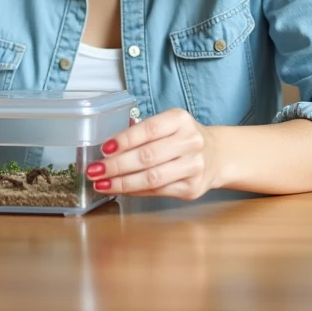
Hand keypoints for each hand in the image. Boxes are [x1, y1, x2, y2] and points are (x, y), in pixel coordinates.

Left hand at [84, 108, 219, 200]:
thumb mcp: (168, 124)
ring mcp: (194, 166)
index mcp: (181, 120)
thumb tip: (108, 148)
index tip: (104, 149)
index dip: (124, 140)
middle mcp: (191, 141)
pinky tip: (121, 189)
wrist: (217, 155)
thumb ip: (143, 132)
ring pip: (151, 178)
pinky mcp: (192, 188)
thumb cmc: (182, 138)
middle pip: (147, 156)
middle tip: (95, 170)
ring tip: (101, 184)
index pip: (148, 129)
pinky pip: (157, 191)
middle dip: (116, 165)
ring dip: (122, 182)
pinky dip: (135, 191)